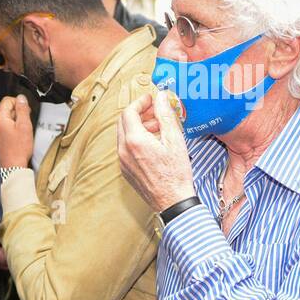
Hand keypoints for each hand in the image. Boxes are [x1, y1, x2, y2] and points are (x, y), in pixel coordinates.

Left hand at [0, 95, 34, 170]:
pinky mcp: (0, 134)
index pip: (8, 99)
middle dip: (19, 112)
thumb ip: (23, 109)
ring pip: (9, 116)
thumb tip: (22, 98)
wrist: (12, 165)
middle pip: (8, 107)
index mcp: (0, 117)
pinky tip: (19, 136)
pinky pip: (8, 124)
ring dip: (18, 120)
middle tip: (26, 122)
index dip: (19, 103)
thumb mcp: (24, 125)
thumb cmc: (18, 148)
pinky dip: (15, 127)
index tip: (26, 112)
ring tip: (23, 131)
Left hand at [117, 91, 195, 212]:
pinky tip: (153, 144)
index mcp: (135, 140)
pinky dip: (136, 140)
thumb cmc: (176, 174)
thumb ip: (165, 115)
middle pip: (123, 122)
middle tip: (154, 111)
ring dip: (138, 127)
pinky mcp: (125, 171)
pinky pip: (125, 149)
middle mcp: (124, 150)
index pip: (129, 112)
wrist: (173, 201)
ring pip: (124, 135)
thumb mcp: (175, 140)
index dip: (140, 102)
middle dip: (138, 113)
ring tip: (158, 128)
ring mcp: (123, 162)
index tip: (150, 99)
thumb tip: (161, 97)